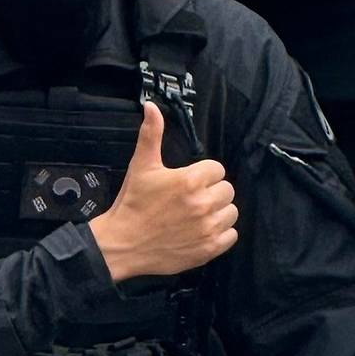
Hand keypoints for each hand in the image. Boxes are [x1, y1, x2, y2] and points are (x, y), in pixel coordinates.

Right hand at [90, 100, 237, 282]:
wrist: (123, 245)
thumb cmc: (132, 203)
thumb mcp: (141, 166)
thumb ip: (151, 134)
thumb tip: (151, 106)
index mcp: (190, 180)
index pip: (217, 169)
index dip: (204, 174)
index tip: (189, 182)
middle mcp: (203, 204)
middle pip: (227, 190)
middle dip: (213, 191)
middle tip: (193, 199)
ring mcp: (207, 229)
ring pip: (231, 212)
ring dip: (219, 212)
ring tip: (200, 215)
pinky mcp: (208, 249)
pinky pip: (231, 236)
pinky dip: (222, 233)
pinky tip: (204, 231)